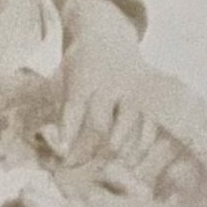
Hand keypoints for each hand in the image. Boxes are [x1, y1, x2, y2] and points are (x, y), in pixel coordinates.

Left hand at [57, 0, 160, 167]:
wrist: (106, 35)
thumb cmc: (80, 68)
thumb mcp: (64, 81)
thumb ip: (64, 114)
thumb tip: (56, 152)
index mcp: (83, 81)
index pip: (73, 112)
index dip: (67, 138)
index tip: (62, 160)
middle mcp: (108, 84)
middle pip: (99, 123)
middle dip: (89, 151)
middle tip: (81, 171)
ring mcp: (130, 88)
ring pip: (127, 122)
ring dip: (118, 150)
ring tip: (109, 171)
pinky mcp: (148, 94)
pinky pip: (149, 121)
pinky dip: (143, 144)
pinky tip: (133, 162)